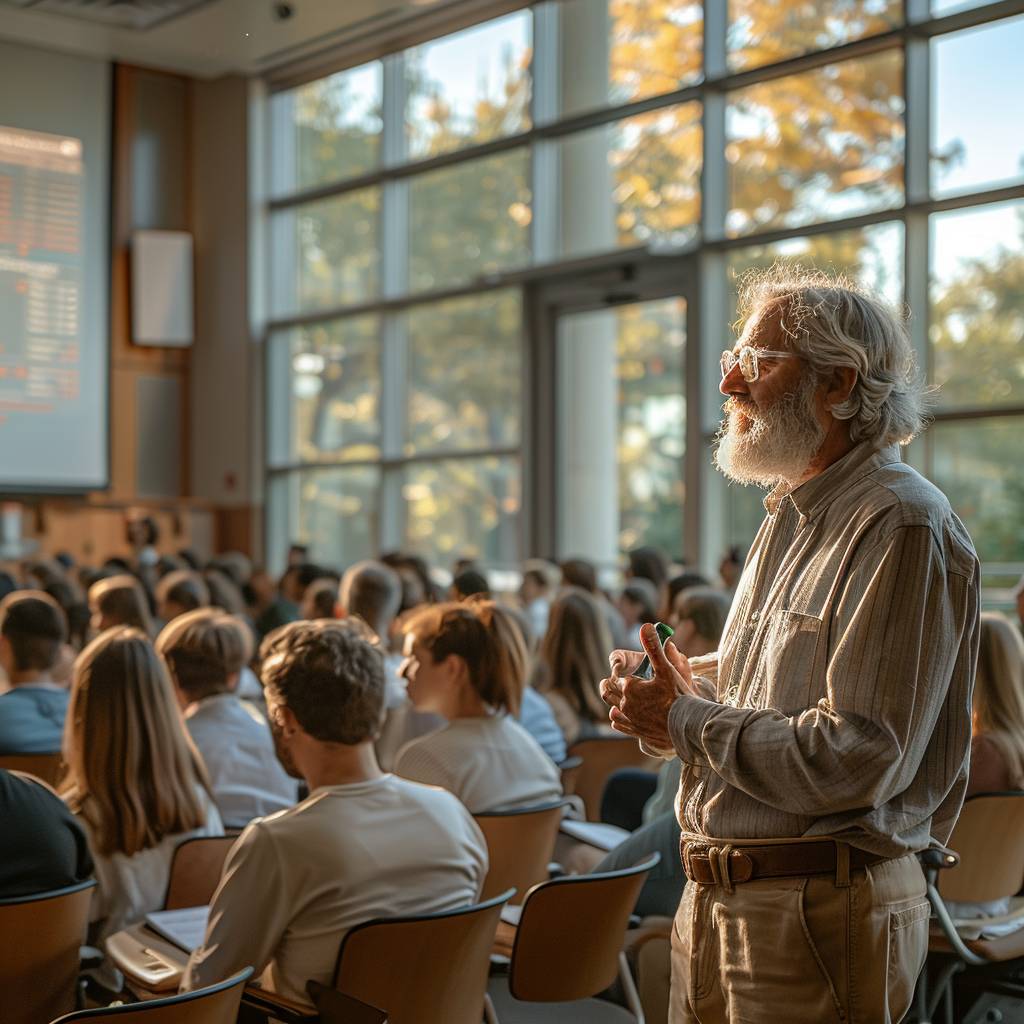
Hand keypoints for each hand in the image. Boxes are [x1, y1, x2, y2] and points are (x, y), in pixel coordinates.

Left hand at [601, 624, 694, 749]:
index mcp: (630, 687)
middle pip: (612, 693)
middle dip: (610, 686)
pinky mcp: (637, 732)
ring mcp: (631, 720)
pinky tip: (616, 718)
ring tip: (609, 695)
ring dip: (611, 701)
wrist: (687, 725)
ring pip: (614, 709)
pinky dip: (618, 720)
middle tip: (605, 681)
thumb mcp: (666, 668)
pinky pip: (622, 725)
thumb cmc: (677, 695)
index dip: (625, 676)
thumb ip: (654, 647)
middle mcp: (626, 704)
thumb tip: (645, 625)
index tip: (626, 674)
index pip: (621, 679)